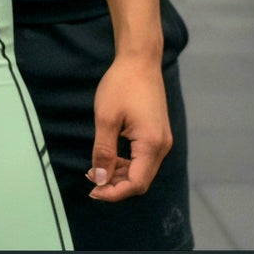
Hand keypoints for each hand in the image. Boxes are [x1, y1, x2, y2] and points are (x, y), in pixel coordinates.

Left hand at [86, 55, 171, 202]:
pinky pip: (144, 158)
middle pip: (140, 181)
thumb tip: (100, 180)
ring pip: (142, 171)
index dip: (114, 193)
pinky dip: (127, 163)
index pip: (136, 184)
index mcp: (151, 145)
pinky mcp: (158, 134)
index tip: (92, 190)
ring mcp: (162, 140)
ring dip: (120, 175)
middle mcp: (162, 146)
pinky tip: (110, 158)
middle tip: (91, 181)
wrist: (140, 60)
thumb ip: (103, 152)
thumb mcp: (106, 118)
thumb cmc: (121, 85)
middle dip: (116, 186)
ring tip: (97, 169)